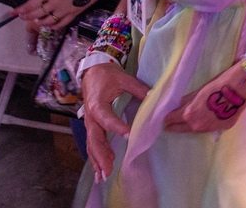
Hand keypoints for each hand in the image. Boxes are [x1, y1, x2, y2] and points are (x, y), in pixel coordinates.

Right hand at [82, 63, 151, 180]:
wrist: (93, 71)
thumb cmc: (108, 75)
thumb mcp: (124, 79)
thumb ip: (138, 88)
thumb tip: (155, 96)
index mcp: (98, 104)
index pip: (107, 119)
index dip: (117, 127)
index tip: (128, 135)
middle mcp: (91, 116)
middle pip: (95, 138)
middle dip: (101, 155)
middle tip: (108, 169)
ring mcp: (90, 122)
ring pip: (92, 143)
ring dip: (97, 159)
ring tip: (103, 174)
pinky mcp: (92, 124)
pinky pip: (92, 142)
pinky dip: (95, 155)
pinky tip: (100, 167)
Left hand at [163, 62, 245, 133]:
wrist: (242, 86)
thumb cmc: (219, 84)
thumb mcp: (200, 90)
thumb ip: (188, 100)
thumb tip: (178, 104)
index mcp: (190, 114)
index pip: (172, 118)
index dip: (168, 117)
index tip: (164, 117)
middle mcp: (198, 125)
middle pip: (182, 128)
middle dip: (176, 126)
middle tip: (169, 125)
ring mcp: (212, 129)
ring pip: (197, 129)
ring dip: (191, 125)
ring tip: (187, 122)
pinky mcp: (223, 128)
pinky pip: (211, 127)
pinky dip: (207, 123)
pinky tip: (208, 118)